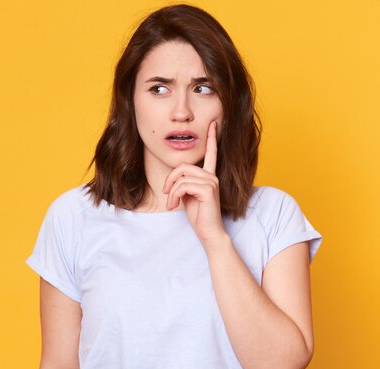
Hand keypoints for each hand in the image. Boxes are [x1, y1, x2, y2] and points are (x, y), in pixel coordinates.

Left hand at [162, 121, 227, 245]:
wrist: (209, 233)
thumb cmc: (198, 216)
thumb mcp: (187, 196)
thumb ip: (183, 183)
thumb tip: (173, 179)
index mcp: (208, 176)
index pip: (211, 153)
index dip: (211, 138)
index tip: (213, 124)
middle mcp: (212, 176)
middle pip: (183, 166)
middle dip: (170, 179)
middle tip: (166, 193)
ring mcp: (211, 182)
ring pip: (181, 176)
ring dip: (171, 191)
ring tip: (171, 204)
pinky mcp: (208, 190)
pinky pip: (182, 185)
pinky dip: (174, 196)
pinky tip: (175, 206)